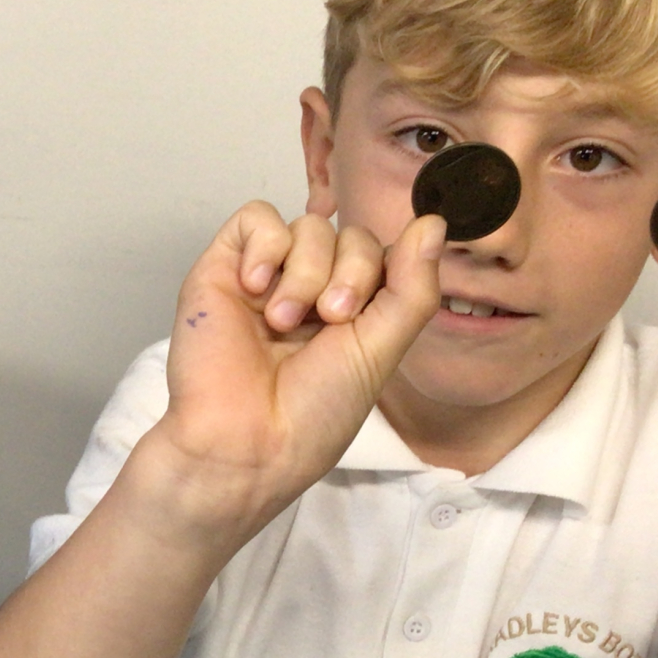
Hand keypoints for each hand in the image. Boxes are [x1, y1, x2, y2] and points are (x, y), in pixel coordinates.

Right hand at [145, 202, 444, 541]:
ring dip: (305, 271)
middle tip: (328, 319)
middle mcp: (309, 289)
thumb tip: (434, 221)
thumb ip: (412, 288)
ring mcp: (267, 277)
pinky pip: (256, 218)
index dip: (380, 270)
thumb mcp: (380, 350)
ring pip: (307, 225)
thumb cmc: (313, 413)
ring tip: (282, 320)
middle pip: (348, 234)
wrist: (246, 439)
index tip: (359, 317)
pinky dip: (266, 245)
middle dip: (348, 271)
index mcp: (351, 311)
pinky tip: (256, 285)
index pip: (380, 253)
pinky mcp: (223, 269)